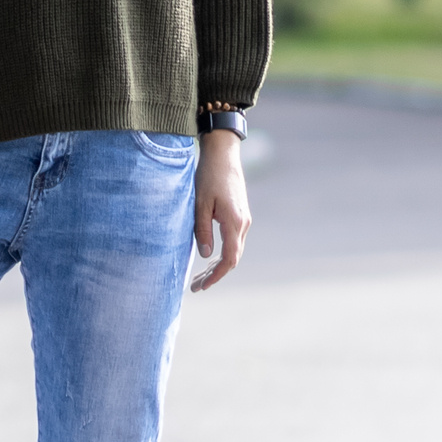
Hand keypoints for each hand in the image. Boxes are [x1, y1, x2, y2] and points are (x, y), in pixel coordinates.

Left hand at [190, 130, 249, 291]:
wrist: (223, 154)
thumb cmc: (208, 176)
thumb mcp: (199, 204)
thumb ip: (202, 231)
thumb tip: (205, 255)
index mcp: (234, 223)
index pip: (228, 260)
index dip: (215, 276)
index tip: (201, 286)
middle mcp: (244, 224)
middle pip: (233, 258)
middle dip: (215, 274)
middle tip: (196, 286)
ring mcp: (244, 219)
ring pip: (234, 250)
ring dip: (218, 265)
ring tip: (200, 276)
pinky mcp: (241, 214)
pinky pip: (234, 240)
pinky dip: (223, 253)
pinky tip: (209, 257)